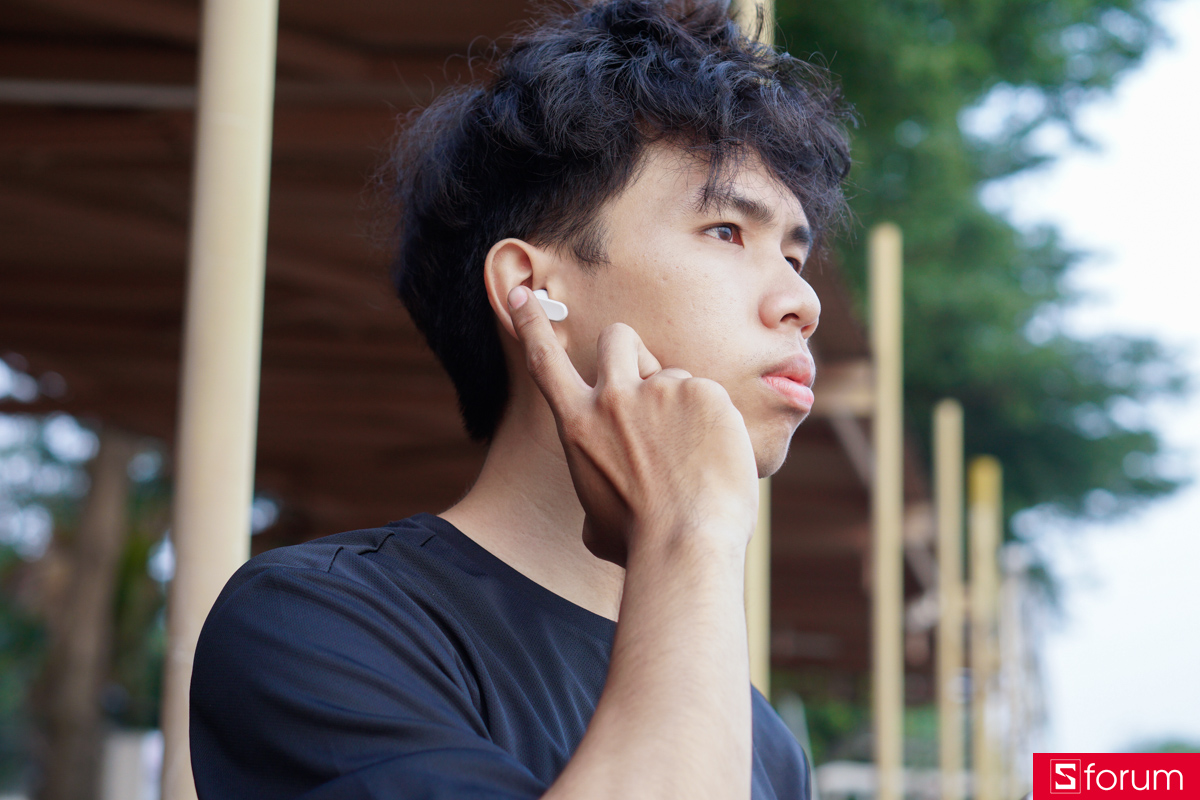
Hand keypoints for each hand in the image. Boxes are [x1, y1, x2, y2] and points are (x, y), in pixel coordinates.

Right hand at [508, 285, 758, 565]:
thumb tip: (599, 514)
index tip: (519, 290)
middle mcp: (613, 398)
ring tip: (692, 456)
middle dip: (633, 352)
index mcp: (578, 425)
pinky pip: (711, 396)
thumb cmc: (640, 544)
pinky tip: (714, 459)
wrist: (685, 545)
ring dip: (682, 405)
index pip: (545, 359)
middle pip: (619, 337)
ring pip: (674, 375)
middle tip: (651, 386)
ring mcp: (660, 391)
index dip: (531, 321)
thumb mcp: (597, 523)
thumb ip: (596, 498)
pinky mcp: (703, 392)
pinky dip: (716, 424)